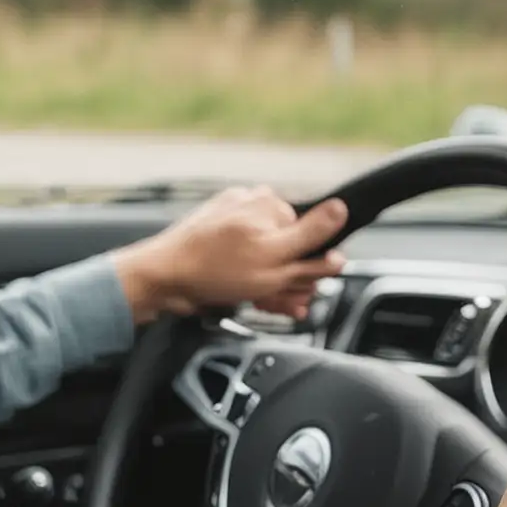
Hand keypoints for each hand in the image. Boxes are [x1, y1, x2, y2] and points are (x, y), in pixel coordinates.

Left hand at [111, 185, 348, 323]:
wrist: (162, 278)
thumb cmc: (214, 269)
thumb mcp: (274, 259)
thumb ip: (311, 238)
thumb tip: (343, 210)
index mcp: (270, 204)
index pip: (311, 237)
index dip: (309, 268)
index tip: (301, 289)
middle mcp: (252, 207)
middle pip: (289, 249)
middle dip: (289, 280)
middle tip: (278, 300)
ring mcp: (232, 222)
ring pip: (268, 258)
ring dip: (271, 285)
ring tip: (261, 301)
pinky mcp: (216, 238)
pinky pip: (246, 259)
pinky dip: (250, 279)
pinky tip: (247, 296)